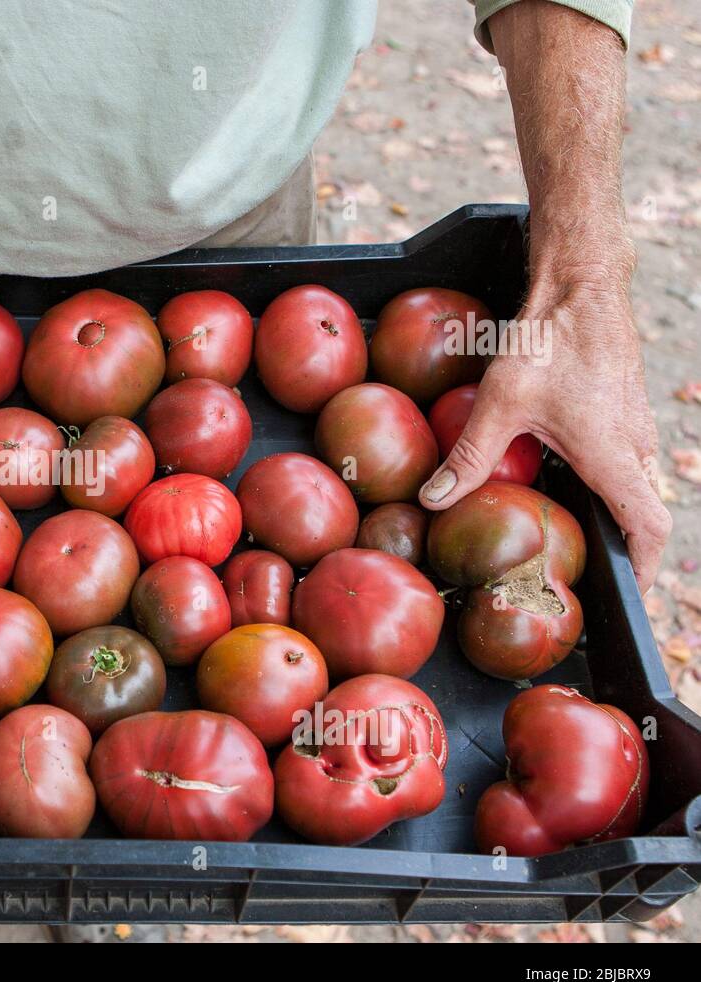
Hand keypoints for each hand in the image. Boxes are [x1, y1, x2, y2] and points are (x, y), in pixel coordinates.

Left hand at [418, 275, 670, 593]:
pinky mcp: (623, 413)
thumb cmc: (551, 340)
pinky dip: (602, 484)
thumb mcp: (500, 403)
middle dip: (620, 550)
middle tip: (582, 573)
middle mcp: (634, 447)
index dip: (644, 569)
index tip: (625, 594)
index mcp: (614, 456)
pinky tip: (562, 483)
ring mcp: (634, 428)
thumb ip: (468, 457)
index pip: (648, 528)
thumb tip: (433, 500)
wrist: (581, 287)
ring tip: (570, 537)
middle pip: (639, 514)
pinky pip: (623, 462)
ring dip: (610, 515)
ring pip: (632, 487)